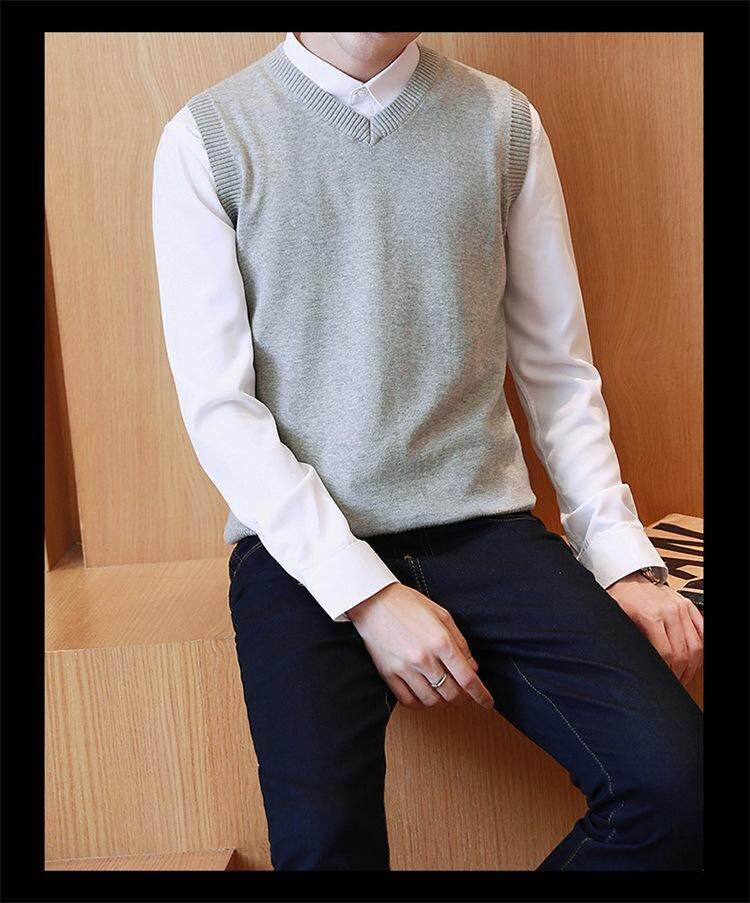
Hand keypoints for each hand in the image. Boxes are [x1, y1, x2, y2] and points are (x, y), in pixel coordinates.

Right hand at [346, 583, 493, 710]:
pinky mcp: (388, 674)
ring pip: (431, 701)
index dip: (481, 695)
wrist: (372, 601)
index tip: (487, 702)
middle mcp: (424, 658)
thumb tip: (473, 668)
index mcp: (440, 641)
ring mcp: (404, 668)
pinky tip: (424, 694)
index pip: (468, 678)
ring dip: (442, 701)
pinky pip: (408, 700)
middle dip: (463, 699)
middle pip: (451, 694)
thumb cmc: (407, 603)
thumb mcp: (441, 615)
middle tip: (464, 695)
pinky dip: (420, 703)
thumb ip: (460, 642)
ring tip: (444, 693)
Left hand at [606, 572, 703, 685]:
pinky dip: (701, 648)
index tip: (663, 681)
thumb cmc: (621, 600)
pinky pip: (702, 630)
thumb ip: (628, 641)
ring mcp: (681, 606)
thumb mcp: (618, 620)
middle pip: (683, 652)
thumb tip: (635, 665)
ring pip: (696, 644)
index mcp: (650, 616)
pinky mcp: (687, 604)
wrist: (627, 578)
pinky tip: (694, 660)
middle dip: (680, 673)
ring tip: (684, 676)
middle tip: (674, 684)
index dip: (667, 671)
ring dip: (692, 665)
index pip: (666, 653)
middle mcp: (669, 610)